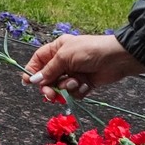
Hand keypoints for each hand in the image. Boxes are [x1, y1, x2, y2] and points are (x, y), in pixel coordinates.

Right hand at [23, 34, 144, 100]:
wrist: (116, 59)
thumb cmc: (89, 51)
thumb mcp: (64, 57)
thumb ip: (48, 70)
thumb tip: (33, 80)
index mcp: (57, 49)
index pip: (38, 61)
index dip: (32, 71)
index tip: (27, 83)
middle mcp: (63, 61)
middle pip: (47, 78)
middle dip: (49, 87)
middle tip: (50, 95)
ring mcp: (74, 73)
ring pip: (60, 88)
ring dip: (66, 88)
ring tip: (75, 82)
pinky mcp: (84, 83)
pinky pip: (74, 93)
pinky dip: (78, 91)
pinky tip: (85, 84)